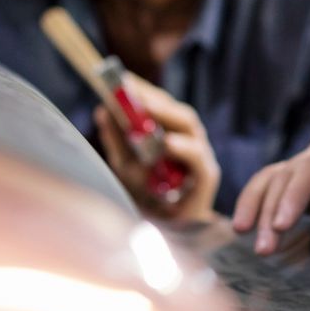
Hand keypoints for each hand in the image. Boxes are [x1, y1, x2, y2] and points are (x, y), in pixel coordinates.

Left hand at [94, 73, 219, 222]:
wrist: (168, 232)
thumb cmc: (149, 196)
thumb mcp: (125, 164)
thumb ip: (116, 139)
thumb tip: (102, 109)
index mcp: (172, 133)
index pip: (161, 105)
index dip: (142, 90)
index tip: (120, 78)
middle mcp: (189, 141)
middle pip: (177, 111)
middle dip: (154, 98)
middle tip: (130, 89)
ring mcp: (201, 157)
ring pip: (190, 127)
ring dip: (167, 115)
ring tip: (145, 107)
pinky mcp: (207, 177)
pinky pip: (198, 158)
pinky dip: (183, 149)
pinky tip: (167, 143)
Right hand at [232, 131, 309, 254]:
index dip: (296, 192)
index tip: (281, 223)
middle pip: (286, 175)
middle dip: (269, 210)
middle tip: (264, 250)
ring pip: (271, 181)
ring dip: (255, 210)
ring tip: (253, 247)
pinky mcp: (305, 188)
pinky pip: (271, 192)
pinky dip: (254, 208)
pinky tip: (246, 233)